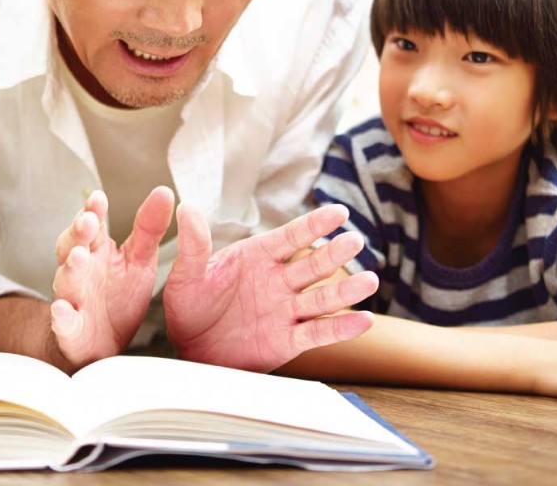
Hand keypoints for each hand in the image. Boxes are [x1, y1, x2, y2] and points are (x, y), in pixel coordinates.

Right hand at [50, 187, 174, 368]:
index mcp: (96, 250)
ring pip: (66, 280)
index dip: (92, 211)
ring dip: (70, 268)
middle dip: (78, 233)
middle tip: (89, 222)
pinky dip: (61, 316)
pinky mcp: (71, 329)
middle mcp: (80, 271)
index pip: (91, 225)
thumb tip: (163, 192)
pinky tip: (62, 309)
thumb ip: (149, 227)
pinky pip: (63, 322)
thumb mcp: (140, 259)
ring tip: (79, 256)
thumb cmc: (118, 296)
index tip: (99, 198)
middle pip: (72, 246)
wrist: (103, 342)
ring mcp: (73, 298)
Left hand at [163, 203, 377, 371]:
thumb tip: (187, 208)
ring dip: (345, 291)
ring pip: (321, 299)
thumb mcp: (187, 274)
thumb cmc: (188, 306)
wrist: (188, 348)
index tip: (339, 212)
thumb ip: (194, 244)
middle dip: (333, 254)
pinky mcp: (287, 341)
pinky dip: (340, 328)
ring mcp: (285, 311)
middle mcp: (277, 281)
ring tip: (369, 280)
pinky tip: (363, 320)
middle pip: (312, 266)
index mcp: (257, 257)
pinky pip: (317, 334)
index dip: (314, 225)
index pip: (291, 237)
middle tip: (355, 242)